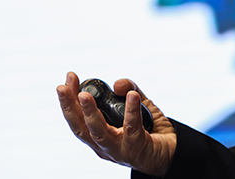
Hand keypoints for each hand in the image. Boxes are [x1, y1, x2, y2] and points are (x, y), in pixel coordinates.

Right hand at [57, 72, 176, 175]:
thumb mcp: (138, 106)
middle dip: (69, 107)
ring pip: (99, 133)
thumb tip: (118, 83)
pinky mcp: (136, 148)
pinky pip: (132, 128)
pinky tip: (131, 95)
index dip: (69, 101)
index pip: (78, 120)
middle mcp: (104, 146)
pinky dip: (131, 111)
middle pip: (81, 128)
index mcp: (99, 137)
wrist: (172, 154)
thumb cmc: (151, 131)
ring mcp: (118, 150)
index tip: (67, 80)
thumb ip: (128, 92)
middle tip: (62, 87)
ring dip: (89, 113)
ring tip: (83, 95)